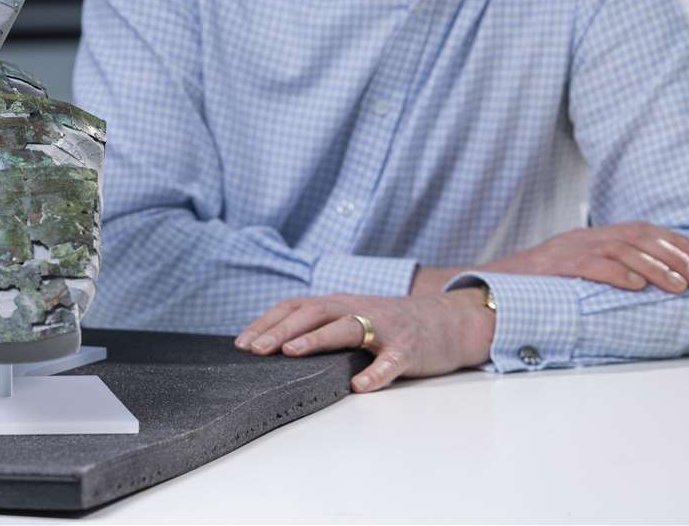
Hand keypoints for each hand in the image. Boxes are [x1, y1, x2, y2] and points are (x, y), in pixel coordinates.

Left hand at [235, 291, 494, 392]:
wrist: (447, 320)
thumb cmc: (389, 324)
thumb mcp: (351, 317)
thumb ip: (320, 326)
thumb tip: (274, 347)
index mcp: (338, 303)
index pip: (294, 307)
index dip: (267, 322)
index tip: (241, 342)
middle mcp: (356, 309)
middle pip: (313, 313)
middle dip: (281, 331)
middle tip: (255, 349)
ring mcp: (383, 327)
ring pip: (346, 328)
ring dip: (317, 339)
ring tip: (292, 353)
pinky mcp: (408, 348)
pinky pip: (390, 360)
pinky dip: (375, 372)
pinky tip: (359, 385)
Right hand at [422, 223, 688, 295]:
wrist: (487, 284)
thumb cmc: (533, 285)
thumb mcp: (571, 270)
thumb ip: (600, 268)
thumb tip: (642, 281)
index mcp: (588, 236)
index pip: (640, 229)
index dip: (674, 240)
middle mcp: (582, 237)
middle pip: (638, 237)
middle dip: (674, 255)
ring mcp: (568, 250)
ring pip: (622, 250)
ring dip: (656, 268)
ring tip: (678, 285)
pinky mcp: (555, 266)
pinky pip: (592, 265)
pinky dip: (618, 274)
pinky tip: (638, 286)